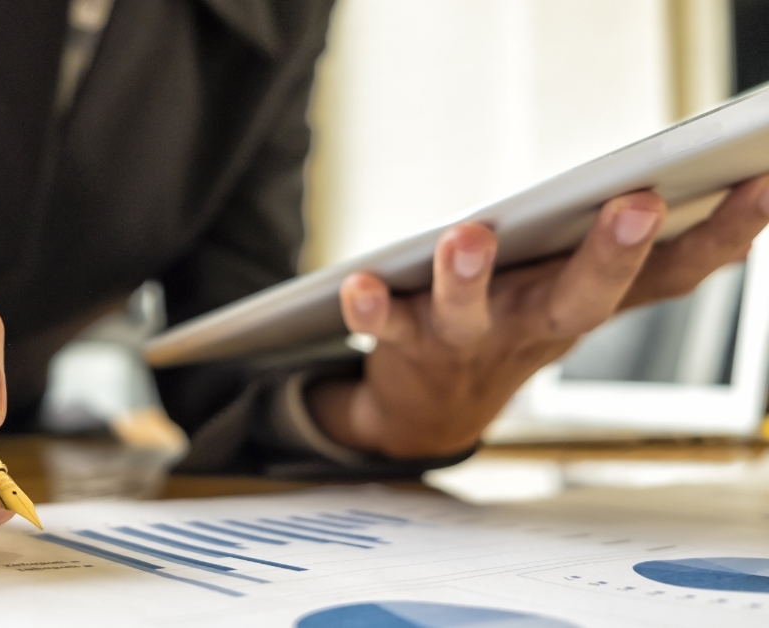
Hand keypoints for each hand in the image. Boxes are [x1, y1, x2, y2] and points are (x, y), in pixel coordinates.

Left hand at [309, 175, 768, 458]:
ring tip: (469, 237)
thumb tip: (735, 212)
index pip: (667, 277)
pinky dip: (369, 306)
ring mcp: (467, 339)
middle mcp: (533, 324)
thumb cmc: (516, 325)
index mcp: (585, 305)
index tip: (760, 184)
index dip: (720, 236)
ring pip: (471, 314)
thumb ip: (638, 263)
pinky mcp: (404, 342)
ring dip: (470, 277)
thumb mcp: (581, 295)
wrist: (431, 409)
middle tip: (638, 205)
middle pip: (579, 300)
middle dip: (610, 256)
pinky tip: (357, 282)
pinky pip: (384, 325)